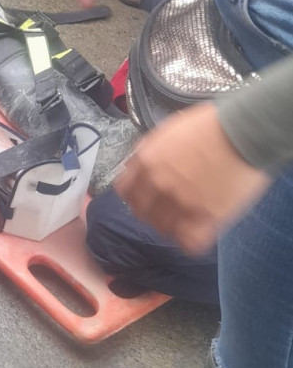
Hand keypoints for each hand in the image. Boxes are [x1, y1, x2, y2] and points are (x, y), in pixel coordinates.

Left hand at [115, 103, 271, 253]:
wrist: (242, 132)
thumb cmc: (208, 125)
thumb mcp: (168, 130)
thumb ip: (149, 150)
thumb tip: (136, 164)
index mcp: (147, 161)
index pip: (124, 190)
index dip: (135, 194)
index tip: (144, 195)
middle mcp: (158, 184)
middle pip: (142, 213)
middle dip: (151, 211)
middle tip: (168, 208)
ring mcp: (181, 202)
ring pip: (163, 229)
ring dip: (171, 226)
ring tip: (185, 219)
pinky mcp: (206, 216)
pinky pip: (189, 242)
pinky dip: (190, 240)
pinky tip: (197, 232)